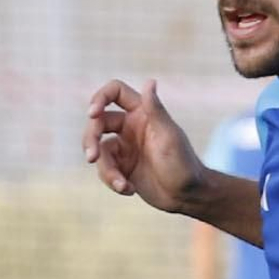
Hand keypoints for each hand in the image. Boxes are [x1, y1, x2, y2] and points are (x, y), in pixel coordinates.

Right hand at [83, 77, 203, 213]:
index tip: (93, 114)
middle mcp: (130, 127)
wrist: (187, 196)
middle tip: (92, 157)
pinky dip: (113, 181)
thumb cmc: (183, 164)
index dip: (100, 98)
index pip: (115, 93)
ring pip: (99, 150)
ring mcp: (125, 148)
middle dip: (91, 139)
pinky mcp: (122, 167)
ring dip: (105, 169)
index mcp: (142, 113)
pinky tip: (129, 189)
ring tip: (121, 184)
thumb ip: (156, 110)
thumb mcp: (169, 136)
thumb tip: (150, 82)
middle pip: (97, 123)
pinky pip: (105, 170)